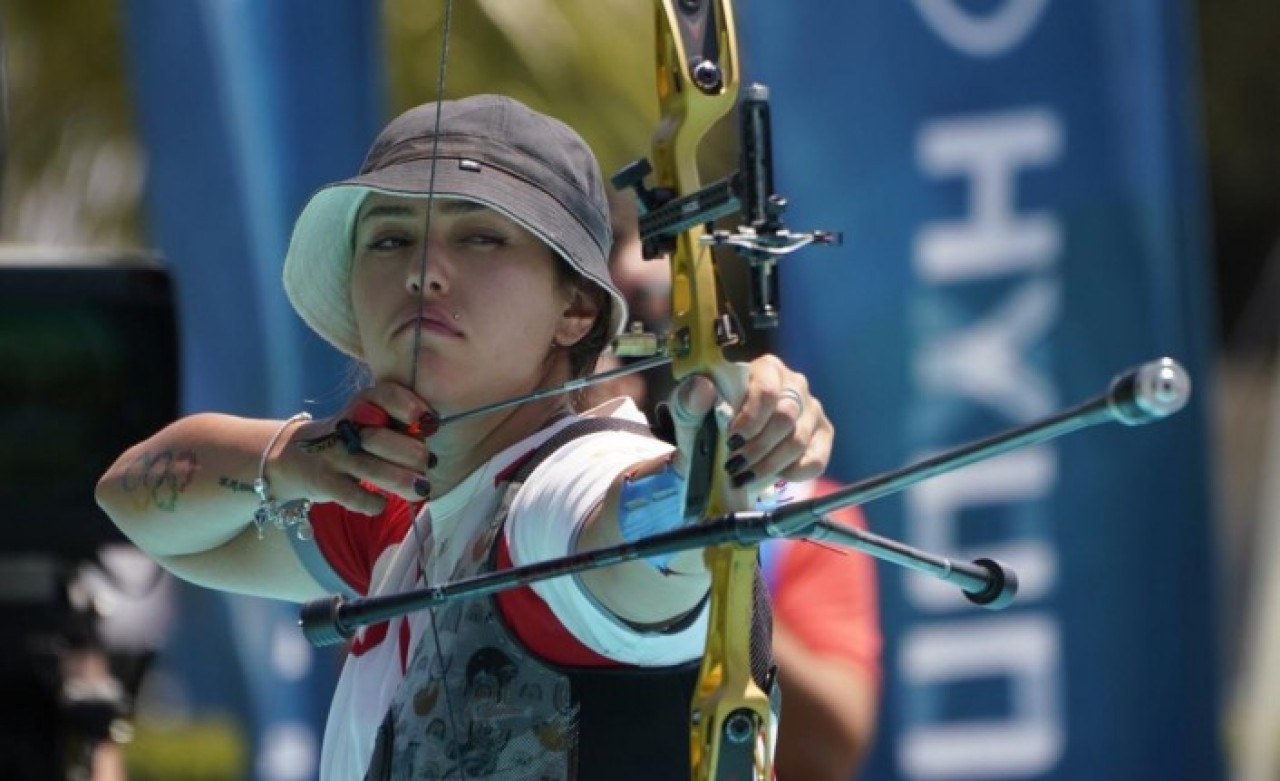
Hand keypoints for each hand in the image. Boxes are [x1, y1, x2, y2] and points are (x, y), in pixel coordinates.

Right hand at [280, 382, 433, 513]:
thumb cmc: (354, 437)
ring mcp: (332, 454)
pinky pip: (354, 497)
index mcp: (363, 402)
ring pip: (371, 468)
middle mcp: (346, 425)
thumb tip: (432, 432)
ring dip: (402, 481)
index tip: (427, 424)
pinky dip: (373, 503)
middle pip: (382, 438)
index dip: (409, 407)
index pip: (385, 395)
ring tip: (421, 488)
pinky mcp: (324, 481)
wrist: (299, 456)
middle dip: (412, 454)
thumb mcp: (374, 419)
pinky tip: (381, 502)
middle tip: (427, 464)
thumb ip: (401, 423)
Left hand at [668, 355, 832, 509]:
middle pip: (785, 417)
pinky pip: (816, 460)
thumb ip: (691, 399)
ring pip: (798, 441)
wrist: (715, 447)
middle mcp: (795, 385)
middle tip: (734, 465)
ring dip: (769, 464)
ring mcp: (811, 411)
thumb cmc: (705, 422)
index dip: (751, 418)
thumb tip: (703, 388)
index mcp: (766, 369)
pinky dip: (792, 473)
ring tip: (744, 475)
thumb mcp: (690, 412)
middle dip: (757, 447)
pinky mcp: (821, 437)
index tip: (731, 440)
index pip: (767, 390)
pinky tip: (772, 476)